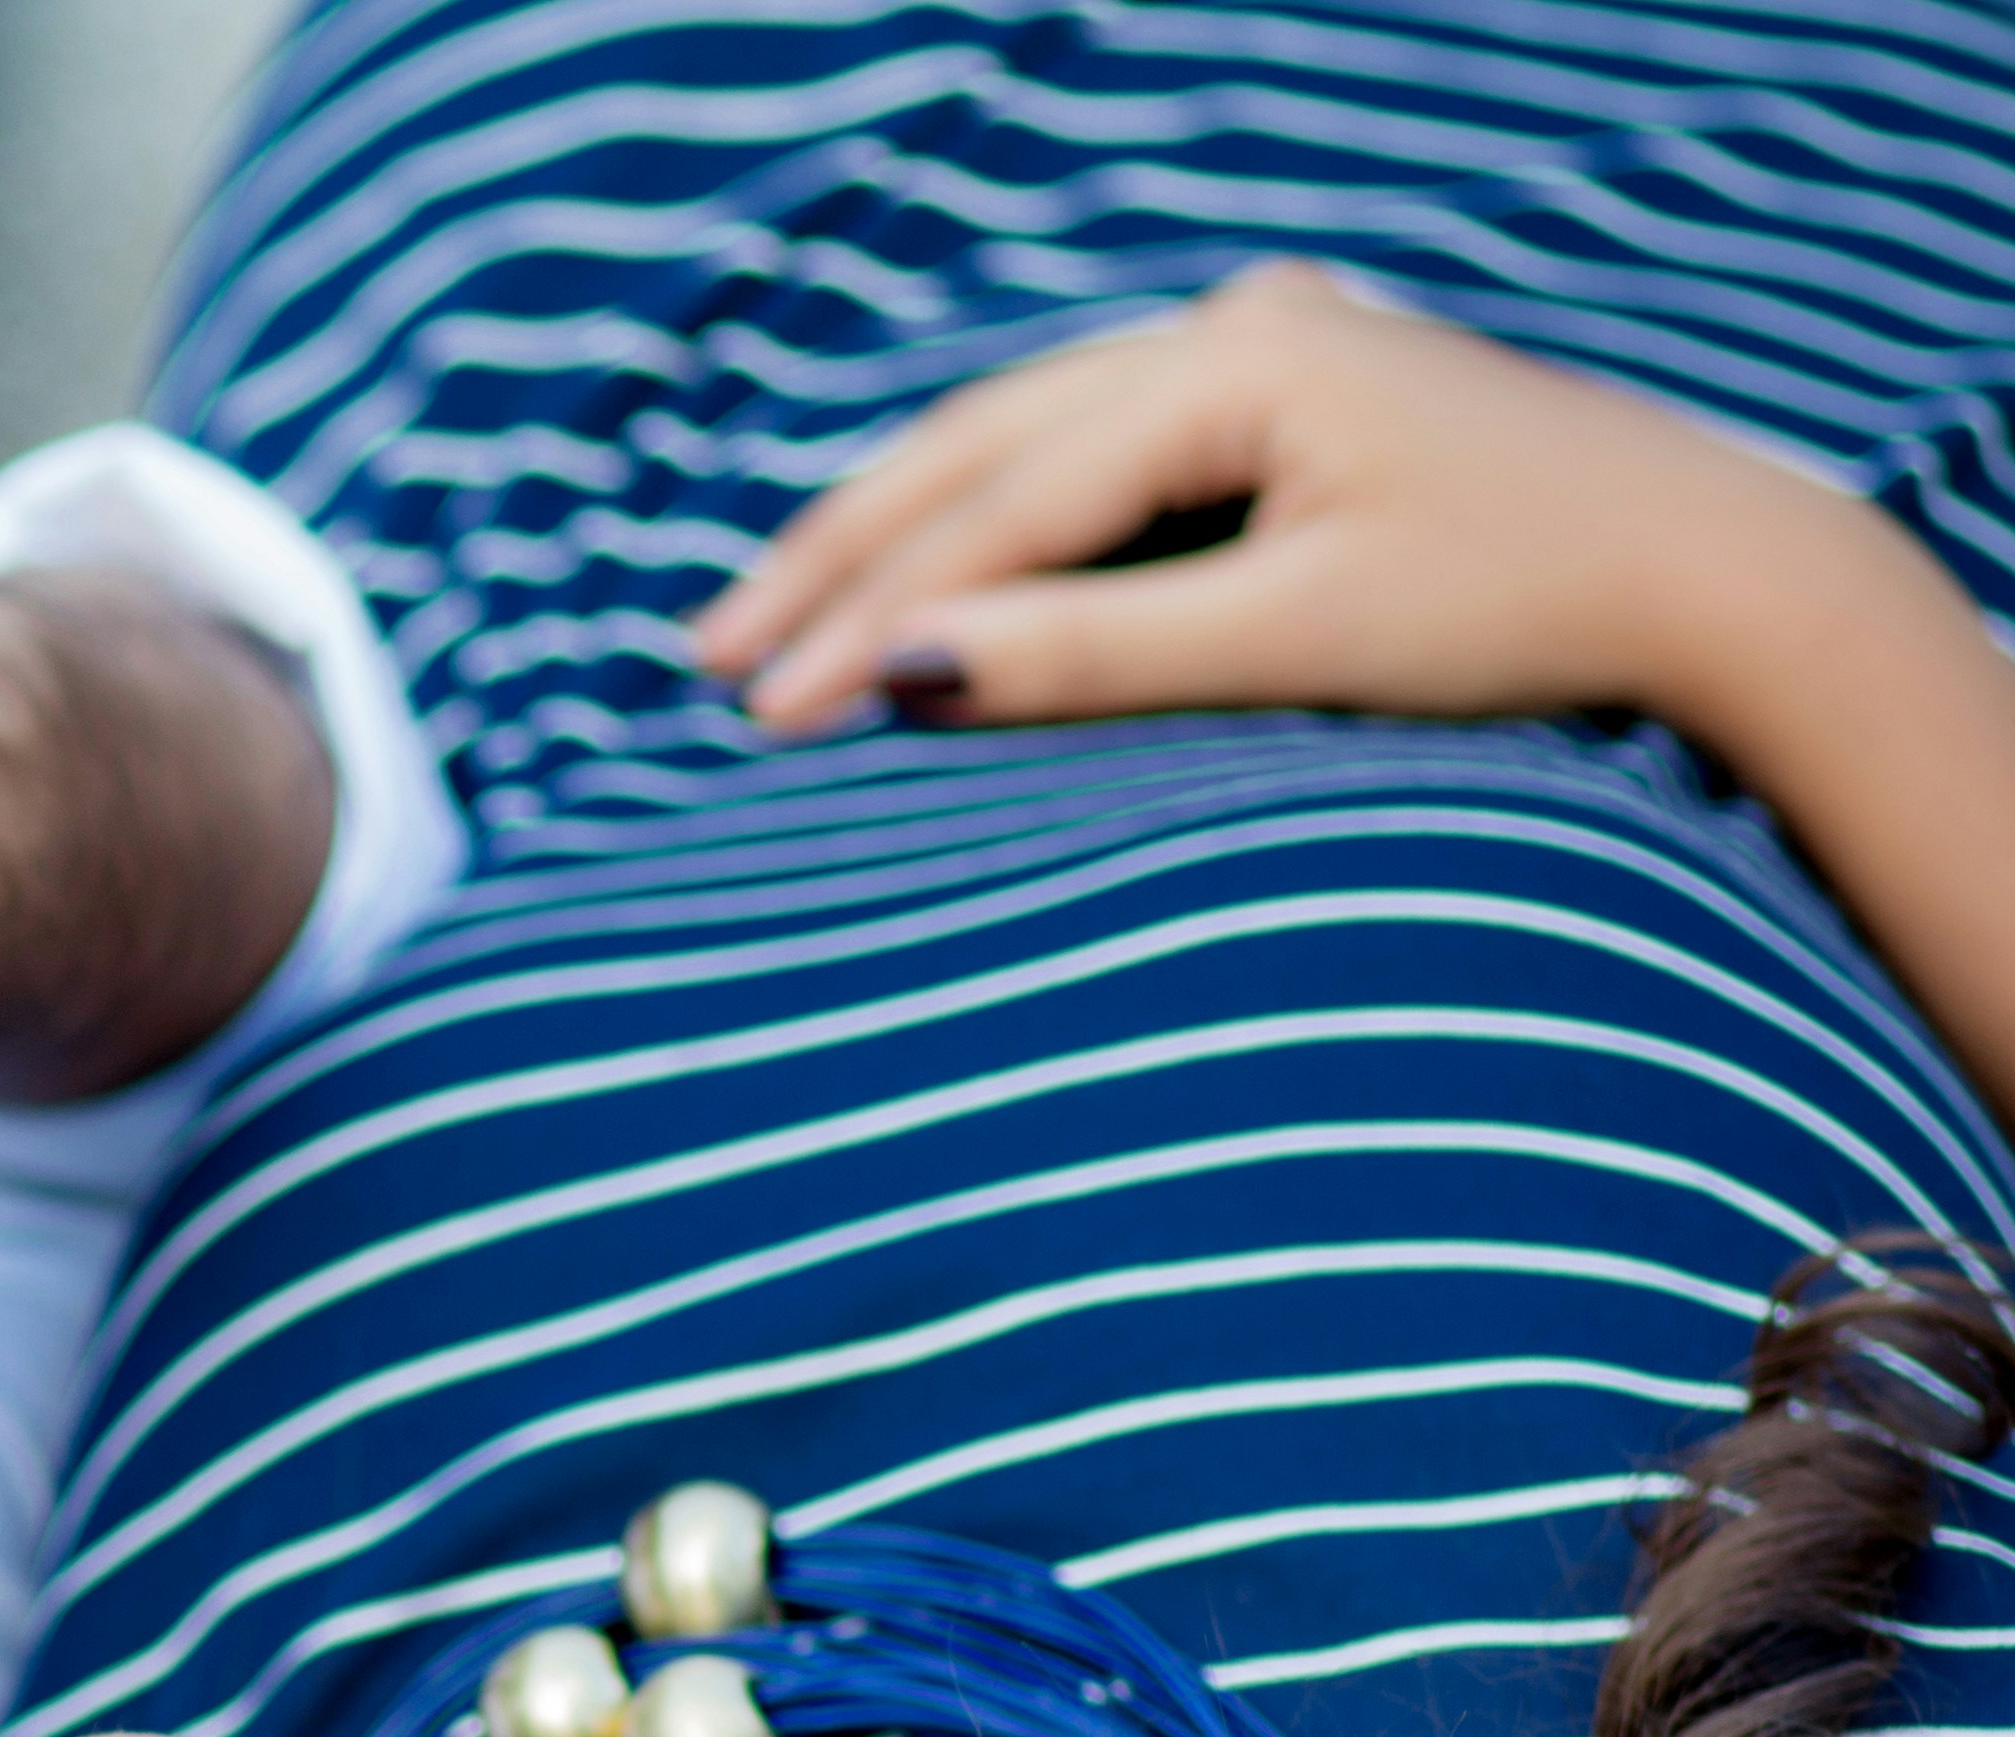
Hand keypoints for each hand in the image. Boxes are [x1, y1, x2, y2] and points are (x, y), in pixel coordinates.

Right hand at [695, 260, 1863, 742]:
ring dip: (900, 530)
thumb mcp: (1300, 638)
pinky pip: (1094, 449)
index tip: (758, 715)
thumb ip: (1094, 651)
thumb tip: (899, 676)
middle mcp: (1239, 326)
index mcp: (1238, 359)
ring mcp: (1269, 349)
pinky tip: (926, 554)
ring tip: (774, 610)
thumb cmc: (1533, 603)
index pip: (1004, 503)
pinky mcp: (1294, 399)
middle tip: (703, 656)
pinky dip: (995, 512)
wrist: (1727, 577)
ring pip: (1026, 436)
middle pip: (985, 443)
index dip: (871, 614)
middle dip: (840, 556)